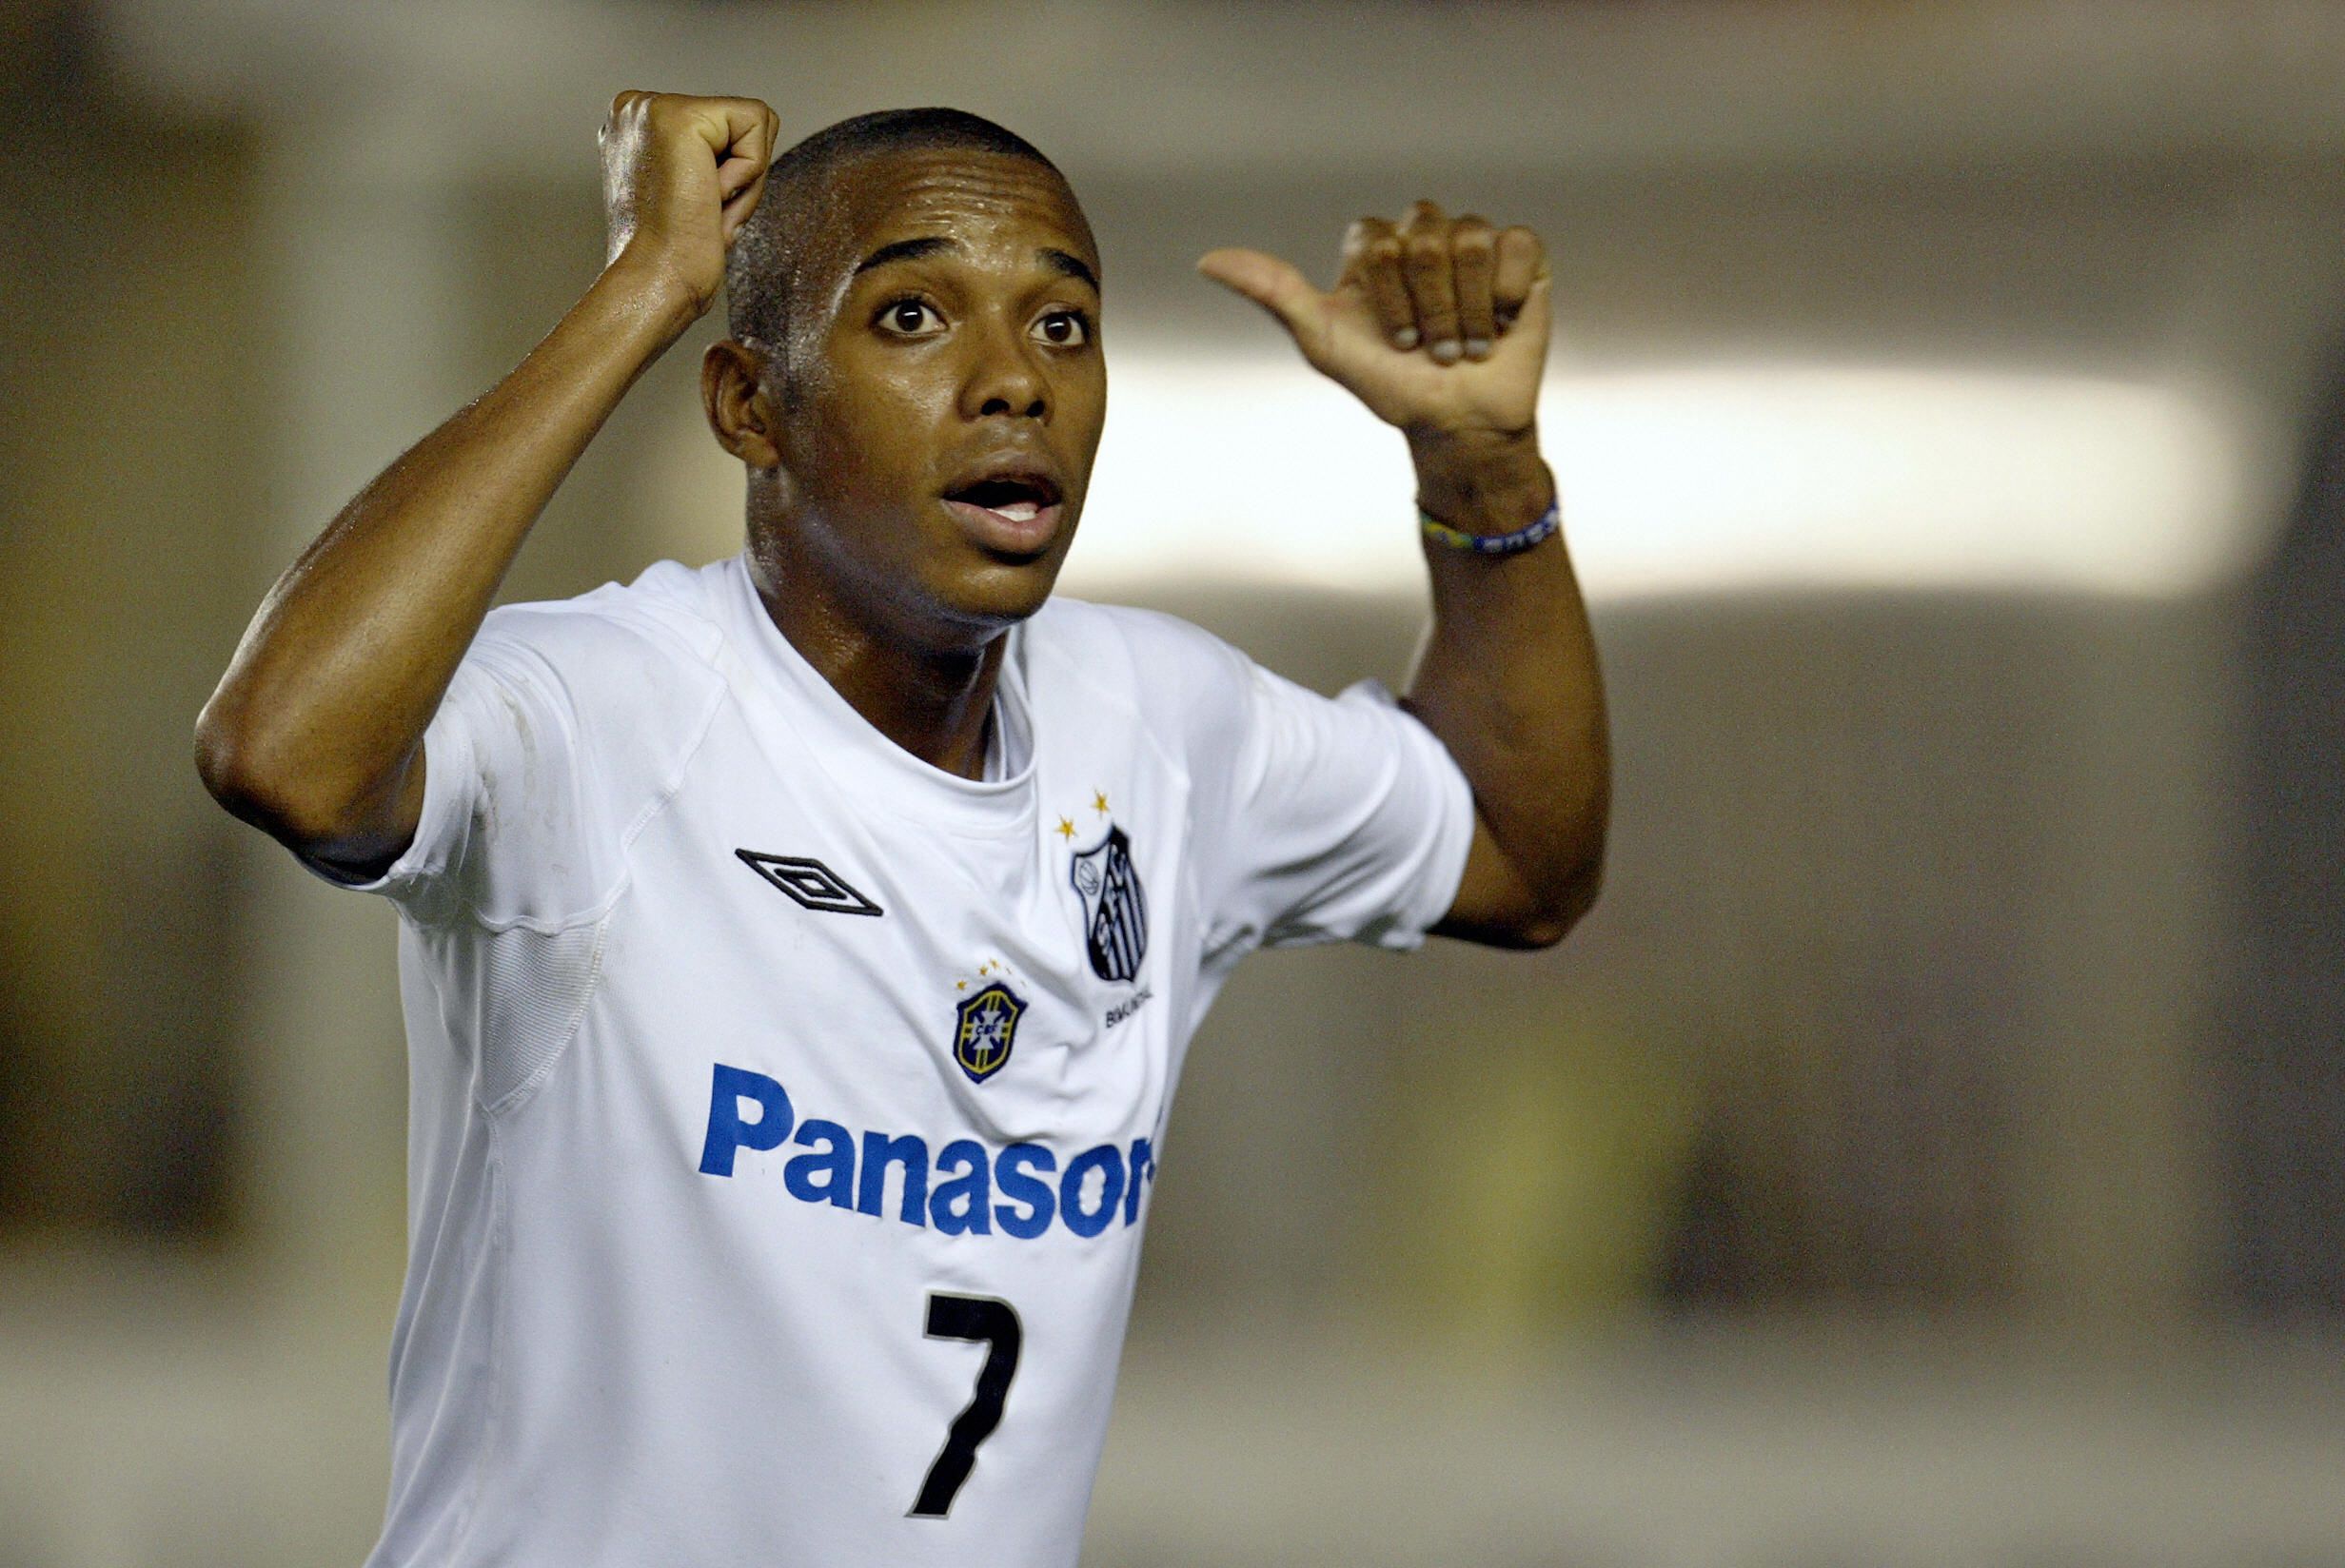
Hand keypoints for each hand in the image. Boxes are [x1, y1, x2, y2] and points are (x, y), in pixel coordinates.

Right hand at [598, 91, 781, 318]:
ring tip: (704, 205)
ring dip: (747, 178)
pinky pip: (758, 122)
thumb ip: (704, 157)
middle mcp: (636, 106)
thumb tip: (735, 151)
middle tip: (702, 211)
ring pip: (756, 121)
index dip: (731, 175)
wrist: (656, 280)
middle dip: (743, 175)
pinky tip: (709, 196)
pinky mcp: (680, 116)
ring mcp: (652, 106)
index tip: (694, 208)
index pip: (723, 127)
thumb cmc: (674, 254)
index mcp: (635, 124)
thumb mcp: (686, 190)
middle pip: (744, 122)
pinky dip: (750, 171)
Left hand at [1197, 202, 1551, 440]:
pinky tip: (1500, 323)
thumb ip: (1272, 293)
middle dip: (1426, 307)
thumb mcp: (1323, 342)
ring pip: (1470, 242)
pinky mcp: (1523, 256)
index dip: (1384, 295)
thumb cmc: (1390, 385)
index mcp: (1376, 250)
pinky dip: (1506, 294)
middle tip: (1430, 348)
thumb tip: (1206, 261)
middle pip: (1423, 237)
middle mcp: (1423, 238)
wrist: (1458, 424)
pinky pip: (1516, 246)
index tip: (1392, 341)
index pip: (1375, 239)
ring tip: (1465, 345)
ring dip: (1466, 309)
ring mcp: (1474, 244)